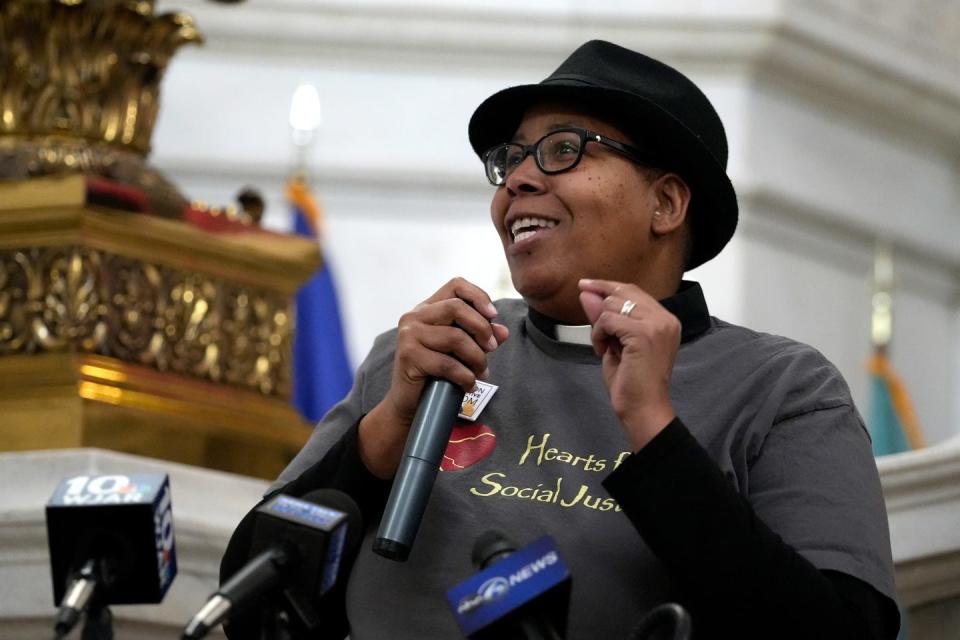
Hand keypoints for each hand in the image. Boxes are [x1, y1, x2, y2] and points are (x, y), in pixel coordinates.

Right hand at [359, 277, 509, 477]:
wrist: (410, 404)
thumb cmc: (437, 374)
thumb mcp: (462, 352)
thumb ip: (480, 338)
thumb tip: (503, 332)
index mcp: (427, 309)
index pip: (456, 285)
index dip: (478, 296)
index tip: (493, 315)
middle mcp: (414, 316)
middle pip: (457, 308)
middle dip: (482, 329)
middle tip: (492, 349)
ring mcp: (408, 335)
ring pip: (455, 337)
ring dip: (476, 358)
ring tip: (481, 372)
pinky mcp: (408, 356)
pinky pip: (448, 363)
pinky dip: (465, 376)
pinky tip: (469, 385)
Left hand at [578, 278, 679, 449]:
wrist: (643, 409)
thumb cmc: (631, 382)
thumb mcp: (614, 343)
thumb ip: (604, 318)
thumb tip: (587, 292)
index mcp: (665, 320)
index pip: (634, 291)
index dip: (608, 286)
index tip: (586, 284)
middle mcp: (665, 318)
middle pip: (623, 292)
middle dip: (600, 302)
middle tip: (590, 320)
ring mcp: (657, 325)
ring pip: (612, 305)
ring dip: (599, 325)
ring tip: (603, 347)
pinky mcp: (643, 334)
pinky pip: (607, 320)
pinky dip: (598, 334)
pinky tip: (602, 351)